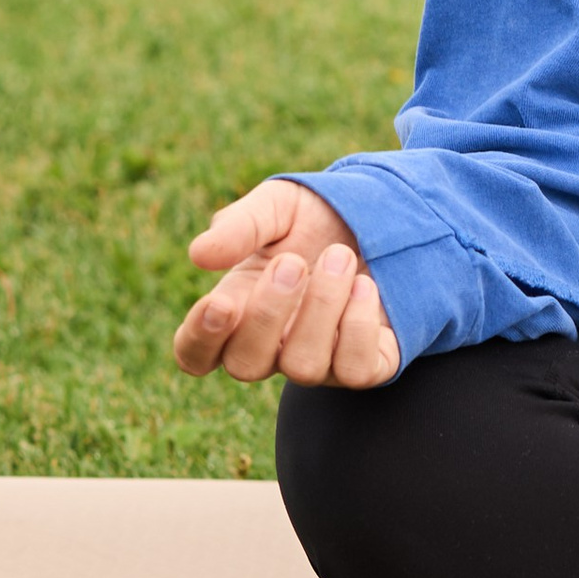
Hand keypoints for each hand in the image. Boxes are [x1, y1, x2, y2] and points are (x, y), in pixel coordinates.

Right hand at [173, 179, 399, 389]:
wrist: (383, 214)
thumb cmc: (315, 216)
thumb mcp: (276, 206)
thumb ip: (239, 226)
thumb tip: (199, 254)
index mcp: (236, 309)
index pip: (196, 353)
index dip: (200, 338)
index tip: (220, 303)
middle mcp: (272, 346)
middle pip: (246, 365)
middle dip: (267, 314)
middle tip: (293, 261)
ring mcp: (318, 361)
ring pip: (303, 367)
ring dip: (321, 308)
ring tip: (340, 256)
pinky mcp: (365, 365)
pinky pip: (354, 371)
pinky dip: (359, 326)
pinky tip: (365, 286)